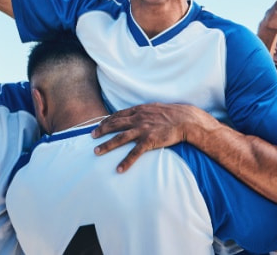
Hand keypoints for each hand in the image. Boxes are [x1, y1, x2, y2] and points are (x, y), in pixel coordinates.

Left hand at [91, 102, 215, 171]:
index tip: (99, 125)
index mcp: (139, 110)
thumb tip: (137, 113)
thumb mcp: (155, 107)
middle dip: (101, 130)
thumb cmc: (172, 114)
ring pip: (120, 138)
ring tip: (96, 152)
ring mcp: (143, 129)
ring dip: (107, 145)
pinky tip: (119, 169)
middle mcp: (138, 119)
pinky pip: (135, 153)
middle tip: (91, 136)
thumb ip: (143, 111)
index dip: (107, 120)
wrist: (185, 119)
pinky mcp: (149, 140)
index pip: (118, 115)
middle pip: (115, 124)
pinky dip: (126, 161)